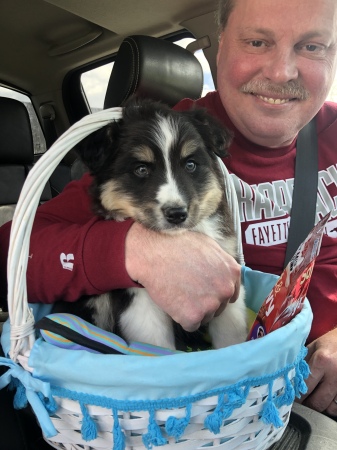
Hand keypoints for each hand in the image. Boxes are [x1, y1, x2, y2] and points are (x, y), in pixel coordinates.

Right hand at [125, 222, 241, 331]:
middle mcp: (226, 289)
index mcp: (232, 272)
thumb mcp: (208, 244)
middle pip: (219, 306)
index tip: (203, 289)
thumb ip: (221, 262)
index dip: (215, 292)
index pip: (230, 293)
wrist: (153, 254)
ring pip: (206, 317)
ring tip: (179, 293)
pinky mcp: (193, 316)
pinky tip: (174, 302)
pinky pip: (191, 325)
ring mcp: (211, 304)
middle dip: (205, 301)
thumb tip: (223, 273)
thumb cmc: (177, 245)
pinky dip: (182, 318)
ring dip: (194, 310)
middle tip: (187, 289)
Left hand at [297, 327, 336, 416]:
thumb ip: (302, 363)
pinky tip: (327, 400)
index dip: (296, 396)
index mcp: (322, 361)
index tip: (290, 398)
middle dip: (307, 405)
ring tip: (315, 399)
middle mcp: (334, 374)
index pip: (304, 386)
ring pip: (330, 408)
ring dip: (321, 407)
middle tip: (301, 402)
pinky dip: (332, 406)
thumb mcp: (313, 347)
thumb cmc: (330, 343)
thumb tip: (288, 378)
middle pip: (317, 402)